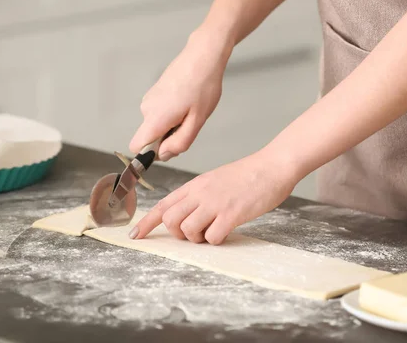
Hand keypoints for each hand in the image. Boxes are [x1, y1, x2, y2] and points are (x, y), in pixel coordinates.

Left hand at [128, 149, 297, 244]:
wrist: (272, 166)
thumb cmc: (246, 176)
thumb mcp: (214, 180)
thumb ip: (198, 196)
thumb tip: (186, 215)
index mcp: (194, 185)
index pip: (163, 205)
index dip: (146, 222)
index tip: (135, 235)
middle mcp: (200, 193)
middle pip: (170, 220)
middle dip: (177, 234)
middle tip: (195, 233)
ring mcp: (215, 203)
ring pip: (187, 230)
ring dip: (198, 238)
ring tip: (214, 230)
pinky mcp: (231, 214)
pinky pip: (212, 237)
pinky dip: (217, 240)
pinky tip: (227, 230)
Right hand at [129, 29, 232, 160]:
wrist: (202, 56)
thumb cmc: (203, 86)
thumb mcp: (197, 121)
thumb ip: (179, 143)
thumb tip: (163, 155)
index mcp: (155, 118)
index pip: (136, 147)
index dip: (151, 154)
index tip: (170, 146)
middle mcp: (146, 109)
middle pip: (149, 138)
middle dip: (167, 138)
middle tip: (189, 123)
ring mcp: (149, 100)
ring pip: (156, 126)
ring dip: (172, 125)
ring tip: (190, 109)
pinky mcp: (154, 93)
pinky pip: (159, 114)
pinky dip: (171, 114)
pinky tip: (186, 102)